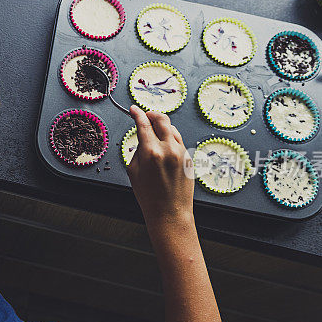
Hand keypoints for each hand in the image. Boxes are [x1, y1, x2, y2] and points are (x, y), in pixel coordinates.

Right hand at [126, 106, 193, 223]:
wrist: (169, 212)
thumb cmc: (149, 196)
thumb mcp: (133, 171)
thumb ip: (138, 150)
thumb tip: (142, 138)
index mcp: (151, 152)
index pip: (143, 123)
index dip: (137, 113)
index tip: (134, 109)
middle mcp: (168, 149)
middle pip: (162, 119)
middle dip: (152, 114)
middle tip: (146, 115)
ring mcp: (181, 153)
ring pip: (172, 129)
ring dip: (162, 126)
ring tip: (154, 133)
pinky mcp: (188, 158)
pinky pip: (179, 141)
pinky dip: (170, 139)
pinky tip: (164, 147)